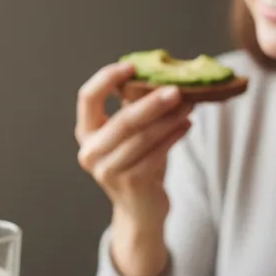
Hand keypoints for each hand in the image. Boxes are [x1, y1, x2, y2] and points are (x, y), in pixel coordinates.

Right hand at [76, 62, 193, 275]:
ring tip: (189, 105)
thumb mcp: (130, 134)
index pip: (87, 98)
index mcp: (86, 133)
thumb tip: (161, 74)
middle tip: (176, 89)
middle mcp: (91, 153)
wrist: (140, 209)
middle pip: (122, 120)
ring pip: (143, 137)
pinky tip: (187, 126)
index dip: (107, 79)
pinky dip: (174, 137)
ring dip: (169, 119)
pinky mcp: (131, 183)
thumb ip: (135, 108)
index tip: (132, 66)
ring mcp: (108, 171)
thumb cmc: (136, 163)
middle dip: (152, 102)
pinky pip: (157, 154)